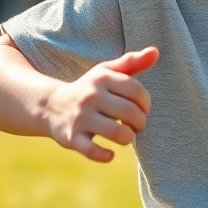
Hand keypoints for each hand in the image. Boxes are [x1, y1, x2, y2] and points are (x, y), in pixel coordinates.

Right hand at [45, 46, 158, 161]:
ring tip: (127, 136)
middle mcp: (90, 96)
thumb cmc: (90, 89)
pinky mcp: (72, 137)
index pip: (136, 90)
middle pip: (130, 112)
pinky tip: (110, 154)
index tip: (143, 108)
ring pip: (116, 132)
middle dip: (140, 122)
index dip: (146, 103)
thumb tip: (156, 51)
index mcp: (102, 79)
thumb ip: (132, 62)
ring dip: (128, 138)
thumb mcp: (107, 72)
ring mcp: (80, 117)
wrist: (52, 106)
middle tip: (137, 125)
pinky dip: (105, 155)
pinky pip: (92, 150)